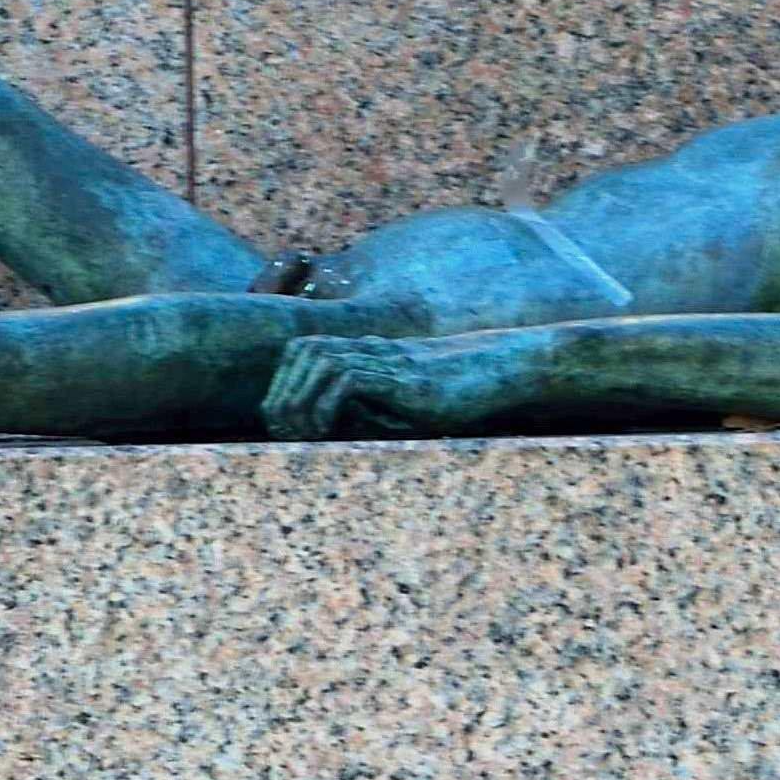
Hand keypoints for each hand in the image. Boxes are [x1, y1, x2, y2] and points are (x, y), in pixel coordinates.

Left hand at [259, 333, 519, 440]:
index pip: (307, 351)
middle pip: (304, 350)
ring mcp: (388, 359)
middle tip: (278, 426)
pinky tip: (326, 429)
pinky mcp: (403, 376)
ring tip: (296, 430)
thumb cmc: (460, 392)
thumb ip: (370, 409)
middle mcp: (372, 350)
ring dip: (298, 395)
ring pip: (319, 360)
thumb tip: (335, 425)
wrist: (501, 369)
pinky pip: (348, 379)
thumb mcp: (406, 406)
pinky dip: (326, 403)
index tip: (281, 417)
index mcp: (369, 354)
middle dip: (282, 388)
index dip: (285, 380)